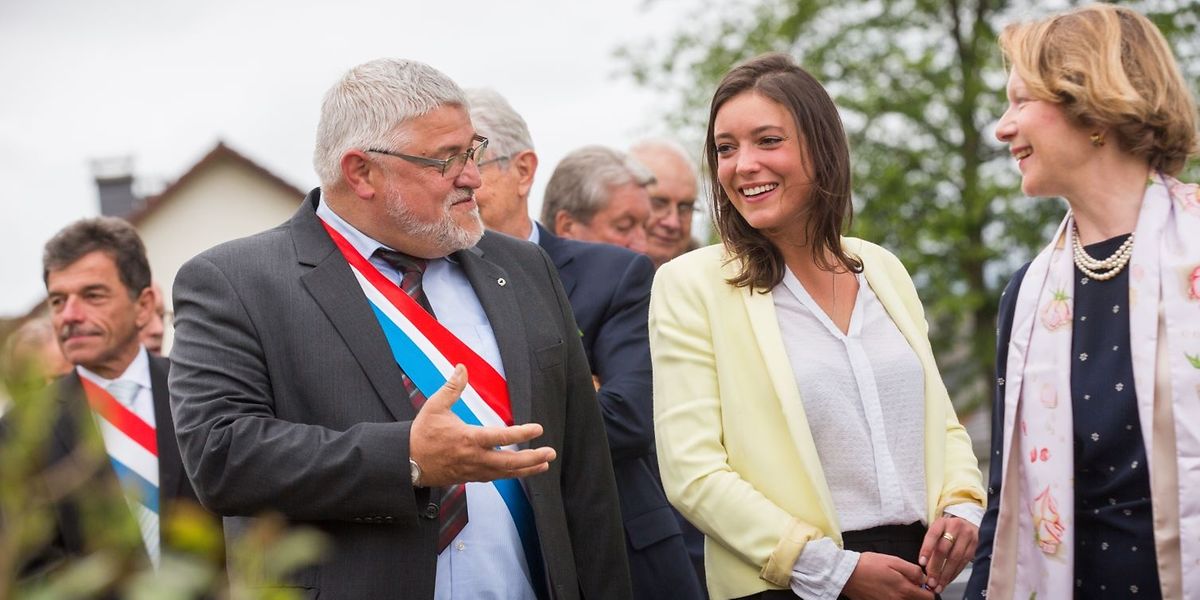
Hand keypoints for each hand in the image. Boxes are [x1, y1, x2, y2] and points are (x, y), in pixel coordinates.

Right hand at [409, 364, 555, 486]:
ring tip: (544, 465)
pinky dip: (510, 475)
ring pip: (505, 474)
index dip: (522, 433)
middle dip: (533, 458)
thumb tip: (462, 367)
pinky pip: (495, 478)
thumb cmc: (421, 434)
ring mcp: (473, 470)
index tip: (538, 429)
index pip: (501, 437)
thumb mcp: (434, 407)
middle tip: (550, 453)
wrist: (406, 462)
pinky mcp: (470, 478)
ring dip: (527, 469)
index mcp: (468, 438)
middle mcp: (474, 458)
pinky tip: (520, 471)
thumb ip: (452, 387)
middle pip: (510, 462)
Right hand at [841, 552, 932, 599]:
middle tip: (908, 581)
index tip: (922, 582)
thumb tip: (924, 578)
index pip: (929, 597)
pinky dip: (895, 597)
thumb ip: (913, 570)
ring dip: (906, 595)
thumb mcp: (894, 561)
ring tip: (896, 584)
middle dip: (917, 593)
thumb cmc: (868, 565)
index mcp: (904, 590)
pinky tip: (886, 588)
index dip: (928, 589)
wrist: (847, 574)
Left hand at [919, 514, 978, 593]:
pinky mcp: (976, 545)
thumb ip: (932, 548)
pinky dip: (955, 573)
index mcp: (941, 523)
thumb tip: (927, 570)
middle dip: (936, 567)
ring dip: (946, 574)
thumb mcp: (938, 533)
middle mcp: (955, 527)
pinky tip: (948, 580)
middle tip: (931, 581)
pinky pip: (964, 562)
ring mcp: (967, 535)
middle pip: (944, 549)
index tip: (922, 563)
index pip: (932, 536)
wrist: (969, 525)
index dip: (926, 550)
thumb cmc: (948, 531)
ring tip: (939, 584)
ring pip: (955, 558)